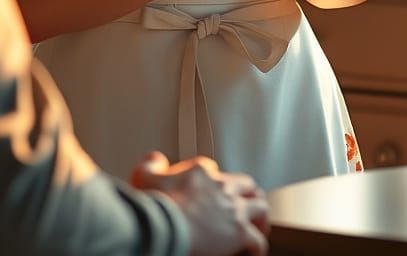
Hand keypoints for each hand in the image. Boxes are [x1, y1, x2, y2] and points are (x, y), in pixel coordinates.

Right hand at [130, 152, 268, 255]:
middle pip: (247, 185)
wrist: (168, 225)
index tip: (211, 191)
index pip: (215, 169)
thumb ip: (151, 166)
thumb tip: (155, 159)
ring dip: (261, 218)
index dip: (215, 179)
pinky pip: (258, 242)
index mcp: (201, 173)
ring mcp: (233, 209)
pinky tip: (253, 254)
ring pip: (261, 208)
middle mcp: (222, 187)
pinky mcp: (240, 233)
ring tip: (258, 228)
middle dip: (249, 195)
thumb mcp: (145, 177)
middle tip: (245, 206)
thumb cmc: (157, 205)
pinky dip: (257, 249)